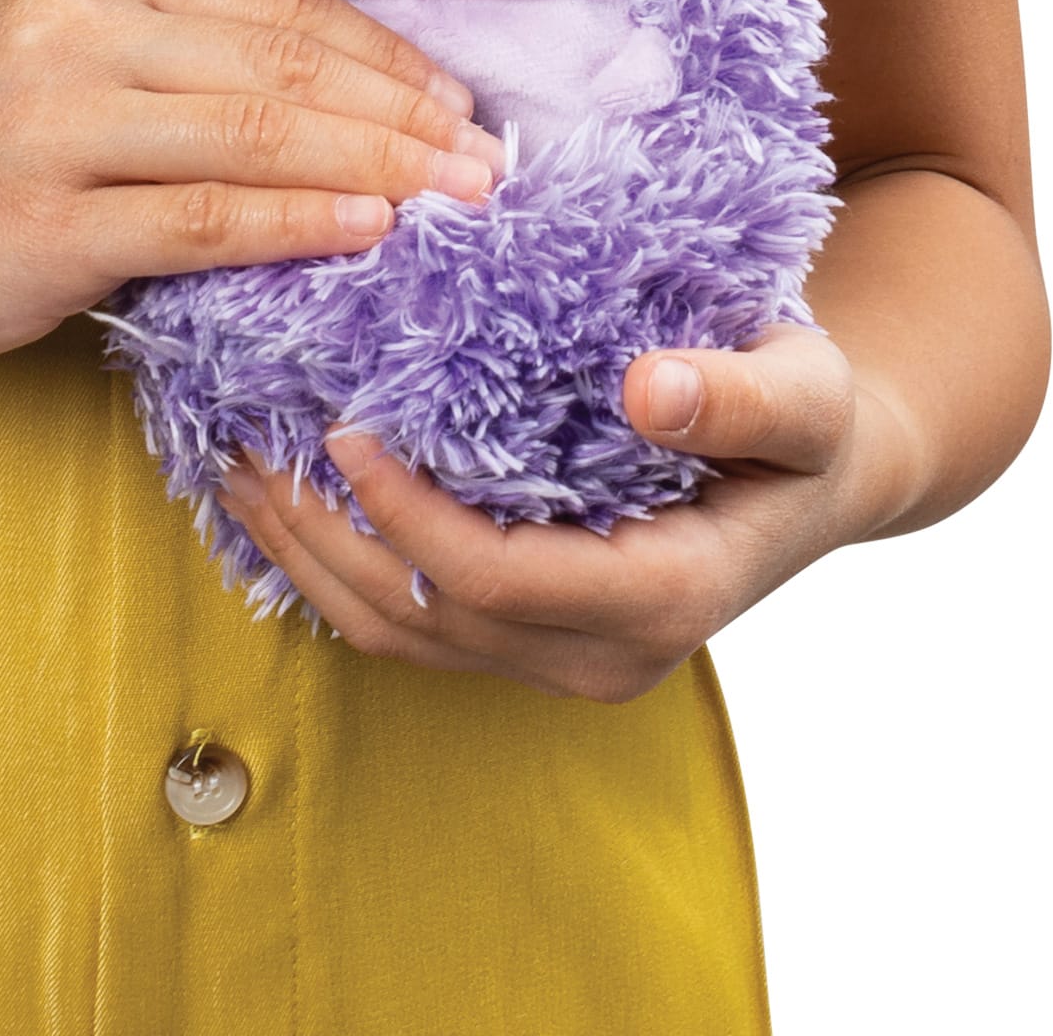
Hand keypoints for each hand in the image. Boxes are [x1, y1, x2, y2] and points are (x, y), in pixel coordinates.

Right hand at [0, 0, 505, 362]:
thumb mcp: (59, 38)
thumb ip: (180, 40)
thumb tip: (354, 83)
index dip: (384, 52)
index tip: (459, 98)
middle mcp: (69, 17)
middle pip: (281, 64)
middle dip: (405, 113)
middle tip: (490, 160)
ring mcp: (50, 118)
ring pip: (258, 134)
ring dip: (380, 168)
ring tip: (460, 198)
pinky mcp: (42, 219)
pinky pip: (205, 217)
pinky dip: (301, 221)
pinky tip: (370, 231)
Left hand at [217, 322, 924, 700]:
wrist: (817, 471)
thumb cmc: (809, 418)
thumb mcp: (802, 391)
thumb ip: (739, 398)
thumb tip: (653, 391)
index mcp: (663, 600)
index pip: (494, 579)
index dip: (405, 514)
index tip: (341, 429)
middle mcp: (602, 656)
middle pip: (424, 615)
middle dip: (321, 534)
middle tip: (242, 441)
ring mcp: (559, 660)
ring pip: (398, 633)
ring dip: (305, 555)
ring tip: (235, 465)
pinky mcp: (526, 640)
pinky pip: (408, 623)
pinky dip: (333, 568)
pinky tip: (283, 501)